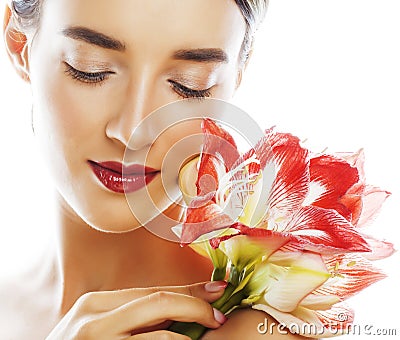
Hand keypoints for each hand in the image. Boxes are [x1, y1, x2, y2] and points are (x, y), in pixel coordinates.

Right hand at [46, 281, 227, 338]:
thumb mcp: (100, 328)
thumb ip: (133, 316)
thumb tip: (180, 306)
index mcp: (95, 303)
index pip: (152, 291)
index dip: (189, 292)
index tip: (216, 292)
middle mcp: (94, 318)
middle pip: (159, 302)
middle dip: (196, 307)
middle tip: (219, 316)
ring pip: (162, 334)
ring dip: (188, 337)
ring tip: (201, 338)